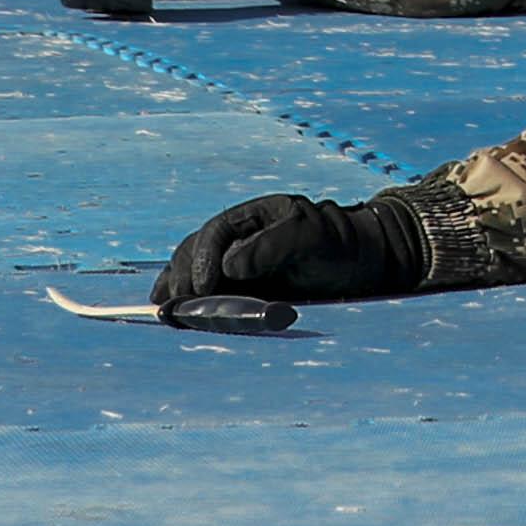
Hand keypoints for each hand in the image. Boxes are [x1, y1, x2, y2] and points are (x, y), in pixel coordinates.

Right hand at [159, 191, 429, 307]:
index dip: (203, 258)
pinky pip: (205, 286)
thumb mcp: (311, 237)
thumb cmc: (337, 245)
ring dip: (177, 286)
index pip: (216, 232)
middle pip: (196, 250)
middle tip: (176, 305)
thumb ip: (273, 245)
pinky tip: (172, 310)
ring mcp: (236, 259)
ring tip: (165, 309)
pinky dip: (185, 296)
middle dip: (183, 276)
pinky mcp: (239, 284)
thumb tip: (229, 265)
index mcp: (252, 215)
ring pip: (193, 267)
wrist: (360, 264)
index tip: (201, 287)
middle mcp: (238, 235)